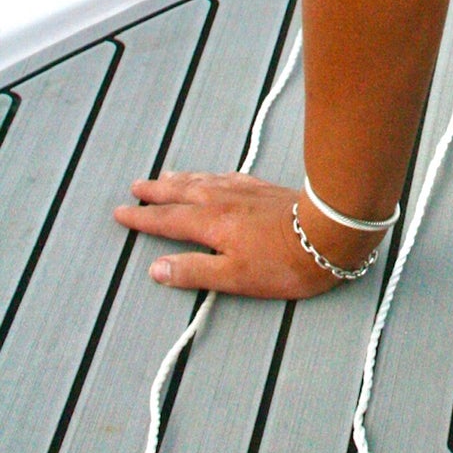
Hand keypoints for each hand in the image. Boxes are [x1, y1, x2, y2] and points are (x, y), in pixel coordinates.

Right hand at [114, 172, 381, 298]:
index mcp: (212, 223)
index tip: (122, 212)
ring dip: (182, 179)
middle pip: (183, 192)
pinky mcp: (266, 188)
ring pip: (205, 180)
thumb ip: (194, 271)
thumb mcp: (235, 277)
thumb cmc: (285, 261)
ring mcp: (247, 190)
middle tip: (136, 187)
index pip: (169, 219)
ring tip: (166, 177)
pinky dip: (211, 175)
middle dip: (158, 191)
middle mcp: (225, 200)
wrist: (330, 230)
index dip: (144, 217)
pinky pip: (227, 175)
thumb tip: (157, 268)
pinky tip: (215, 176)